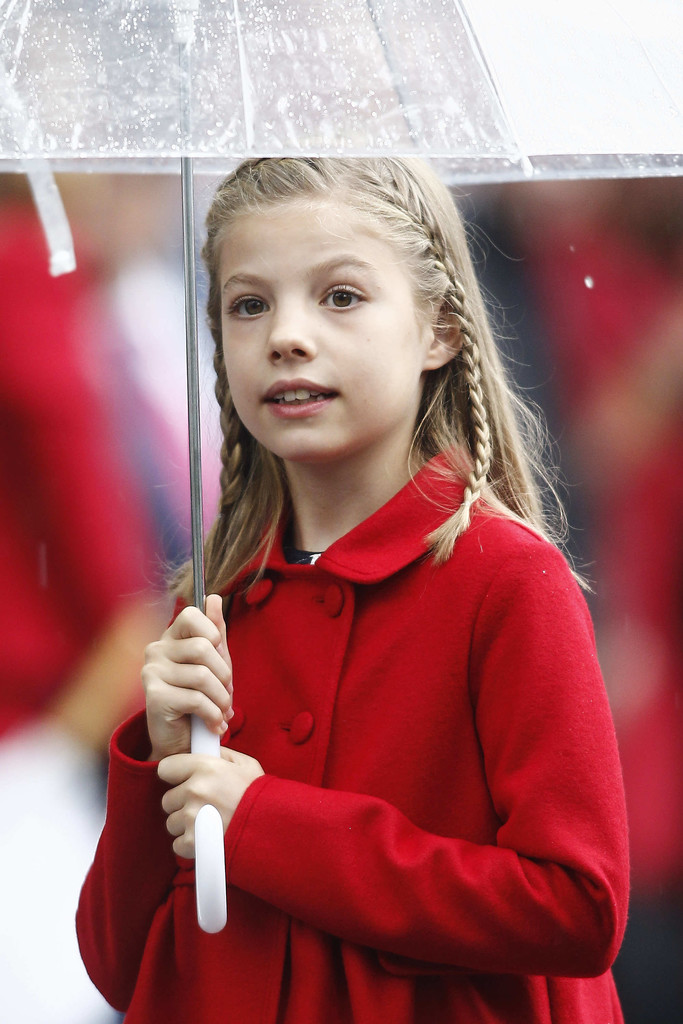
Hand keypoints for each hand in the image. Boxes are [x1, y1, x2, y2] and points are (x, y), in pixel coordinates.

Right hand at [142, 595, 232, 760]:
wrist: (180, 742)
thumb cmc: (198, 699)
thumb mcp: (213, 664)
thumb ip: (215, 631)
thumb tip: (213, 597)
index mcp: (171, 638)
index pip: (192, 615)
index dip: (213, 635)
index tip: (219, 656)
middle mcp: (156, 650)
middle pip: (203, 647)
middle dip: (224, 675)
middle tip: (226, 694)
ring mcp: (152, 672)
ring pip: (203, 676)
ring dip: (222, 699)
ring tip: (223, 711)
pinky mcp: (154, 696)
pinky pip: (197, 699)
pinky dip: (214, 715)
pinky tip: (214, 724)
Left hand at [158, 747, 264, 857]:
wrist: (274, 827)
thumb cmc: (261, 795)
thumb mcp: (246, 765)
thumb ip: (221, 756)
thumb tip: (204, 752)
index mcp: (205, 767)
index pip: (166, 768)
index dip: (175, 775)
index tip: (184, 781)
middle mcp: (194, 789)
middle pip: (168, 799)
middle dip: (182, 803)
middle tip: (204, 806)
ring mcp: (191, 816)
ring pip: (172, 822)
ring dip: (186, 824)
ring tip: (209, 824)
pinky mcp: (193, 842)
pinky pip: (177, 844)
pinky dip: (190, 844)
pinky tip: (207, 839)